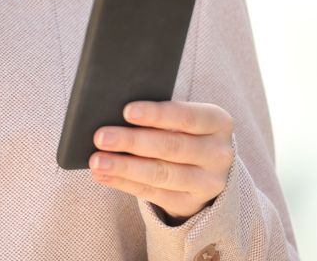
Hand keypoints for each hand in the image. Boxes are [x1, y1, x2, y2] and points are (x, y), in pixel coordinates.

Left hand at [88, 100, 234, 221]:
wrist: (206, 166)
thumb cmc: (185, 130)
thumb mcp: (184, 117)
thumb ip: (160, 114)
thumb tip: (116, 113)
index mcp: (218, 122)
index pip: (186, 116)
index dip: (156, 114)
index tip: (127, 111)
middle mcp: (219, 154)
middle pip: (171, 147)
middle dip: (132, 141)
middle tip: (101, 136)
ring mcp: (208, 183)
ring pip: (161, 174)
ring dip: (124, 167)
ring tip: (97, 161)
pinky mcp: (191, 204)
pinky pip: (153, 194)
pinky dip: (125, 184)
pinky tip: (104, 176)